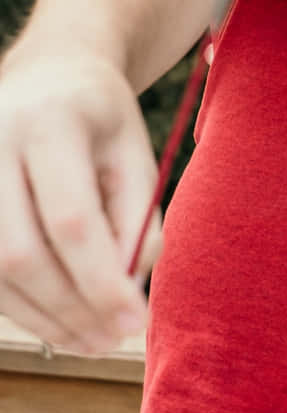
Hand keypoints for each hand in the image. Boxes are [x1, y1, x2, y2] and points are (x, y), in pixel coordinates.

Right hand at [0, 49, 157, 351]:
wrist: (49, 71)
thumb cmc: (100, 117)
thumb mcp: (134, 151)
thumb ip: (138, 219)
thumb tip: (130, 291)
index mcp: (50, 121)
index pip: (70, 219)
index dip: (101, 281)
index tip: (135, 321)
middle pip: (23, 253)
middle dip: (71, 308)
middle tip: (112, 339)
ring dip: (44, 318)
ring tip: (91, 340)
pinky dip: (21, 305)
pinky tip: (59, 320)